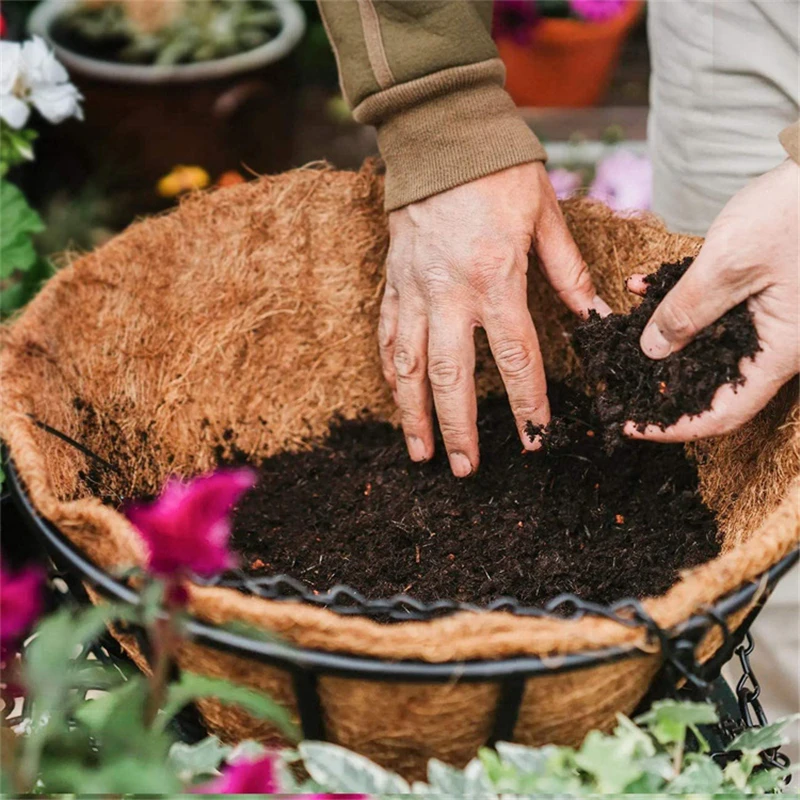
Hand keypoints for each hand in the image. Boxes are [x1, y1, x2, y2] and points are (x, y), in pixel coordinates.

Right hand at [379, 162, 610, 475]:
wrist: (439, 133)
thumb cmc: (498, 169)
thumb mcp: (544, 214)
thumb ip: (567, 270)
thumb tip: (595, 314)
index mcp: (495, 279)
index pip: (514, 358)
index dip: (527, 405)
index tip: (535, 440)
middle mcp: (449, 294)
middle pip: (452, 378)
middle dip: (460, 429)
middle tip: (467, 469)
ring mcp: (414, 290)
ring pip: (409, 366)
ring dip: (414, 414)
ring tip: (420, 453)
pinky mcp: (393, 281)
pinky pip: (387, 335)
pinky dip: (390, 371)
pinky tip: (396, 398)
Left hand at [625, 159, 799, 441]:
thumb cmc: (799, 210)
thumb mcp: (731, 263)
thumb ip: (686, 311)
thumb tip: (652, 352)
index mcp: (779, 350)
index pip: (723, 414)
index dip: (674, 428)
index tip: (632, 426)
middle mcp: (778, 342)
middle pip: (714, 384)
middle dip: (662, 383)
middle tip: (618, 379)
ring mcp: (774, 317)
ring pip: (709, 345)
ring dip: (664, 337)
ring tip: (622, 332)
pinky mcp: (767, 291)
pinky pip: (717, 310)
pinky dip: (681, 302)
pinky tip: (645, 285)